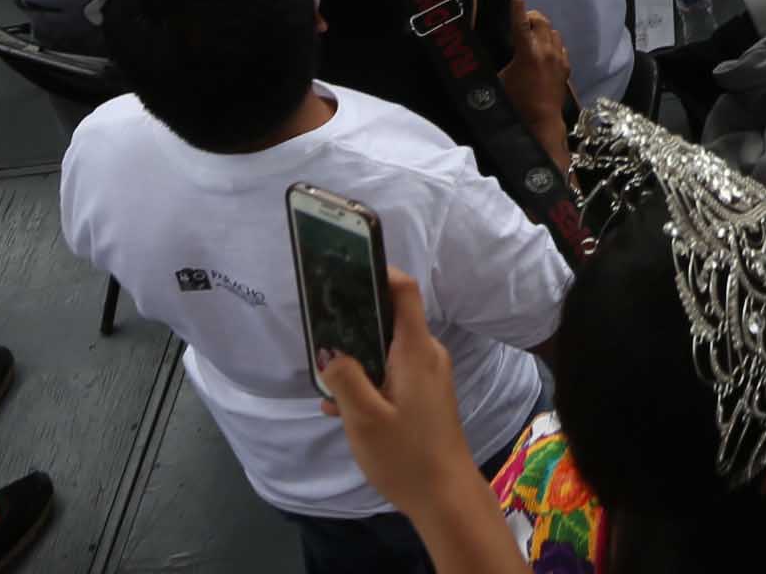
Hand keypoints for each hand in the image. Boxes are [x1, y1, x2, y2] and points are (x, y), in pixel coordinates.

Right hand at [316, 272, 492, 526]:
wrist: (445, 496)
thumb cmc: (406, 455)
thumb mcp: (364, 418)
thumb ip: (344, 378)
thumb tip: (328, 349)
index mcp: (416, 351)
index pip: (405, 292)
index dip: (379, 273)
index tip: (348, 268)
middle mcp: (427, 355)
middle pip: (391, 321)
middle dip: (355, 322)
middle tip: (320, 326)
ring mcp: (429, 377)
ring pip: (388, 352)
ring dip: (357, 362)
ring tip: (323, 379)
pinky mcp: (426, 397)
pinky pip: (393, 375)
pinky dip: (368, 384)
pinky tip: (340, 410)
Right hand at [495, 0, 571, 130]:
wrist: (541, 121)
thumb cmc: (516, 101)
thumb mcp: (501, 79)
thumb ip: (501, 61)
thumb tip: (487, 53)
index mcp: (527, 53)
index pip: (521, 23)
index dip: (517, 6)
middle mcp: (546, 51)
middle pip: (541, 21)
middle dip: (531, 17)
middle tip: (521, 22)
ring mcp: (559, 58)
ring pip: (553, 31)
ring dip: (542, 29)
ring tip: (532, 36)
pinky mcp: (566, 66)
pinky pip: (560, 45)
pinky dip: (552, 42)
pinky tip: (544, 51)